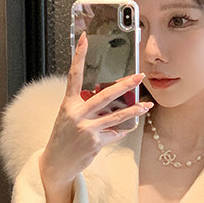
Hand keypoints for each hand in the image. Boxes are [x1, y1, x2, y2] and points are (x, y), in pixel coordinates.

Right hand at [39, 31, 152, 191]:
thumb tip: (110, 100)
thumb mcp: (70, 118)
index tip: (85, 39)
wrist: (57, 162)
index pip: (74, 75)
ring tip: (146, 105)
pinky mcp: (95, 142)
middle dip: (124, 85)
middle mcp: (77, 114)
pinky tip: (120, 131)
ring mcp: (86, 129)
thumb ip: (86, 107)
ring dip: (134, 110)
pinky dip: (119, 132)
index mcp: (68, 104)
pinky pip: (114, 133)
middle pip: (105, 95)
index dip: (79, 56)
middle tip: (139, 76)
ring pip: (116, 116)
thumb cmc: (65, 137)